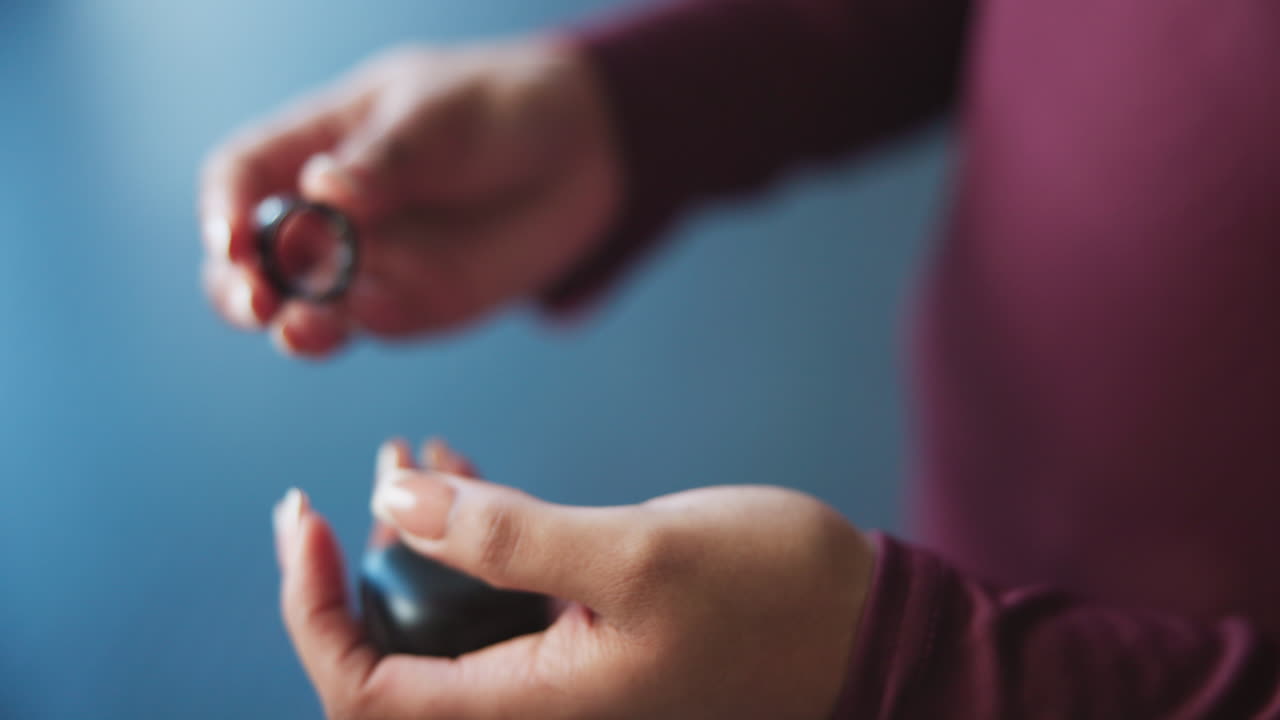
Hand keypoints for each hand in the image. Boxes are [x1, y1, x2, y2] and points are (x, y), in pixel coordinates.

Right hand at [201, 40, 619, 356]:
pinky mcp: (412, 304)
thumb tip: (326, 191)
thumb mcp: (443, 117)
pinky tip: (364, 321)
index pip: (242, 178)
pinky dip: (358, 329)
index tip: (232, 239)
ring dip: (291, 323)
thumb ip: (389, 159)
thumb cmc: (496, 110)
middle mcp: (327, 213)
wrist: (582, 154)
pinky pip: (370, 324)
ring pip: (303, 305)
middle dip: (240, 285)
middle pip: (255, 258)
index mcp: (314, 145)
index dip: (225, 210)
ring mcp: (367, 264)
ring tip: (297, 330)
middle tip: (255, 302)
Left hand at [272, 440, 875, 718]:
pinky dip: (477, 539)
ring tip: (415, 455)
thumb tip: (391, 500)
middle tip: (374, 467)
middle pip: (397, 657)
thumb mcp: (638, 552)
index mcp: (534, 705)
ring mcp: (565, 673)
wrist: (871, 626)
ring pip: (449, 621)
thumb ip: (507, 534)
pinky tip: (470, 474)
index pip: (367, 693)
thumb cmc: (774, 596)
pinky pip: (502, 600)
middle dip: (365, 562)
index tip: (306, 518)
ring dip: (421, 541)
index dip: (314, 612)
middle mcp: (537, 704)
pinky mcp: (593, 637)